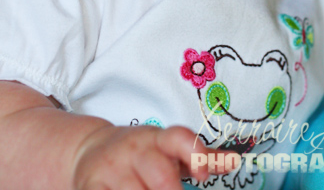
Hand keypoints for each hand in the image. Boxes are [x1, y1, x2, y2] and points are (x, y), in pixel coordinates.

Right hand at [73, 124, 230, 189]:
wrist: (90, 149)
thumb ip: (199, 156)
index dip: (194, 153)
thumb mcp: (168, 149)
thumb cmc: (140, 155)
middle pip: (162, 177)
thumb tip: (233, 162)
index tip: (202, 176)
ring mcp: (111, 168)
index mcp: (158, 139)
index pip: (178, 137)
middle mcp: (135, 149)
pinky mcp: (91, 186)